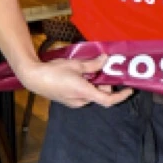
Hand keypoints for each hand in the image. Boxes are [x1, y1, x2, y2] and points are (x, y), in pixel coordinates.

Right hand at [19, 53, 133, 108]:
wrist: (33, 78)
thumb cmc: (53, 71)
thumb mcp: (76, 64)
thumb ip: (93, 64)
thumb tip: (106, 59)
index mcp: (84, 92)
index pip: (108, 100)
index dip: (121, 96)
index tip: (129, 90)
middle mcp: (81, 101)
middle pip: (100, 95)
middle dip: (104, 83)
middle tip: (101, 70)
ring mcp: (74, 103)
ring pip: (91, 95)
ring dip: (94, 85)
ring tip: (87, 71)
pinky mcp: (68, 102)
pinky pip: (83, 96)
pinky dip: (86, 87)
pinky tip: (79, 77)